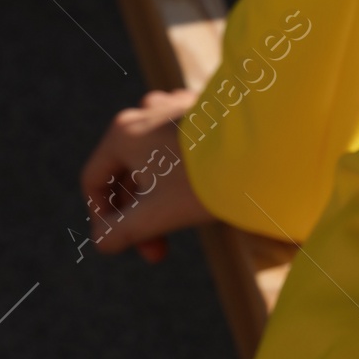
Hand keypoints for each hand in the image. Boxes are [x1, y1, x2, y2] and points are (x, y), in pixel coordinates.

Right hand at [79, 88, 215, 262]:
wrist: (264, 147)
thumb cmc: (204, 181)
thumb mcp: (155, 214)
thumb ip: (118, 232)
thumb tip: (102, 241)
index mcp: (123, 133)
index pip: (94, 181)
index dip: (101, 219)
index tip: (123, 244)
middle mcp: (146, 112)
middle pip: (126, 172)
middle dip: (137, 216)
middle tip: (159, 252)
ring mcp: (176, 107)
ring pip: (153, 161)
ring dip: (158, 198)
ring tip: (180, 222)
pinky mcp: (204, 110)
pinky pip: (179, 148)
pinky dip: (179, 175)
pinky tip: (201, 195)